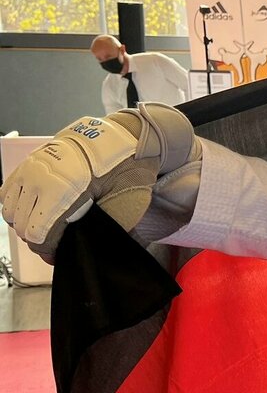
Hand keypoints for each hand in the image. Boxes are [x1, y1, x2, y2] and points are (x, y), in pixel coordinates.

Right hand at [1, 103, 196, 260]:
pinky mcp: (27, 164)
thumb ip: (110, 229)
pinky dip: (16, 206)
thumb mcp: (128, 203)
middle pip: (22, 227)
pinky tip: (34, 209)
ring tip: (46, 224)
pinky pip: (7, 194)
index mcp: (63, 192)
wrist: (120, 137)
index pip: (39, 236)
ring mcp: (30, 170)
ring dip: (25, 223)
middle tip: (56, 240)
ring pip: (11, 212)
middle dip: (39, 239)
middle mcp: (40, 180)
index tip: (59, 255)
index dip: (49, 252)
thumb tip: (100, 250)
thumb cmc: (126, 169)